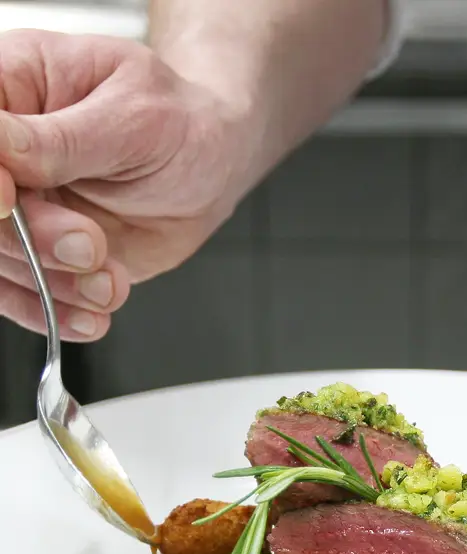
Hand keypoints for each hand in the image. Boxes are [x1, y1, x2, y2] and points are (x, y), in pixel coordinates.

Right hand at [0, 30, 247, 340]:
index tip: (7, 197)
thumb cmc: (180, 124)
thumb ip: (63, 138)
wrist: (213, 169)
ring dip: (51, 284)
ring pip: (0, 260)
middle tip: (89, 246)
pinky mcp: (48, 254)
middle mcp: (7, 156)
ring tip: (110, 282)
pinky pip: (29, 293)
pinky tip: (91, 319)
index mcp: (12, 90)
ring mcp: (24, 208)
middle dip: (28, 239)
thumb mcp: (134, 117)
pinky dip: (56, 314)